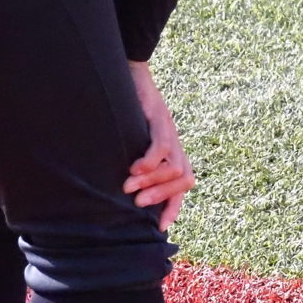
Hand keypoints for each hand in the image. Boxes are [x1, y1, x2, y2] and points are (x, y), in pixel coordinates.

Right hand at [123, 60, 194, 230]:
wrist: (132, 74)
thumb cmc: (127, 113)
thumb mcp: (132, 143)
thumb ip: (134, 166)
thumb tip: (118, 194)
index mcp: (172, 152)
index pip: (184, 184)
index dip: (174, 206)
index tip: (161, 227)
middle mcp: (175, 144)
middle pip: (184, 179)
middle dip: (162, 196)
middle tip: (137, 205)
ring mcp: (169, 131)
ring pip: (174, 166)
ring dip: (152, 180)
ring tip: (128, 186)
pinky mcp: (159, 118)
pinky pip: (162, 144)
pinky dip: (151, 160)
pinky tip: (135, 168)